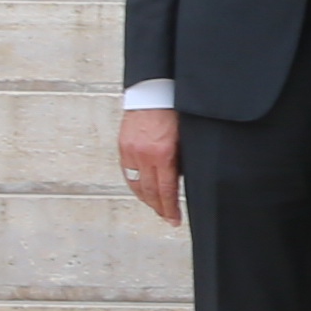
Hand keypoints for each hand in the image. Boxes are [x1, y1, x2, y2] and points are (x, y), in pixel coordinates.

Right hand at [119, 108, 179, 227]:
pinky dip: (136, 185)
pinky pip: (128, 173)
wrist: (153, 91)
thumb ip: (183, 158)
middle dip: (159, 208)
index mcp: (163, 153)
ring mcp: (131, 151)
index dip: (170, 208)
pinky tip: (143, 190)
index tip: (175, 219)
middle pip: (150, 191)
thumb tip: (184, 177)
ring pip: (136, 184)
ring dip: (147, 199)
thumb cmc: (176, 110)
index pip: (166, 189)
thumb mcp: (186, 136)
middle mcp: (144, 155)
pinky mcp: (123, 146)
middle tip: (168, 218)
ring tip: (157, 208)